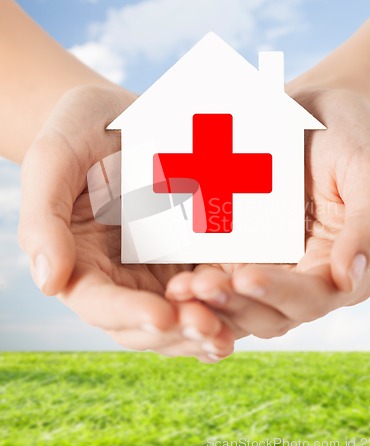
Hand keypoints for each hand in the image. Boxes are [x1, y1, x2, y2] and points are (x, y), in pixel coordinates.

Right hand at [18, 85, 233, 361]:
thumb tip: (49, 282)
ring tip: (230, 332)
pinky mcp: (190, 252)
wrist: (118, 114)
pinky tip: (250, 304)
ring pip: (180, 314)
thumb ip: (45, 220)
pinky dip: (226, 303)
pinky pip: (209, 286)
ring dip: (205, 328)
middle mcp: (121, 275)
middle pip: (144, 323)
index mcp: (82, 263)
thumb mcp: (53, 161)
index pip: (99, 303)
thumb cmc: (78, 131)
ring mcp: (158, 267)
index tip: (161, 315)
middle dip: (176, 331)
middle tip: (210, 329)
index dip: (128, 313)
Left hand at [166, 88, 369, 339]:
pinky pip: (217, 276)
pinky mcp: (237, 250)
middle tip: (199, 287)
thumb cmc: (348, 136)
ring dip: (209, 304)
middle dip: (235, 305)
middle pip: (269, 312)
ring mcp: (266, 265)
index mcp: (339, 266)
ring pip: (238, 303)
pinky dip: (198, 285)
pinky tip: (174, 277)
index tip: (246, 276)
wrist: (310, 110)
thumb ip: (369, 225)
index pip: (313, 297)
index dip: (280, 293)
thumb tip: (348, 279)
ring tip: (180, 288)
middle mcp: (302, 275)